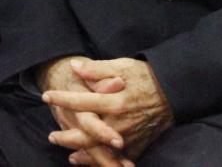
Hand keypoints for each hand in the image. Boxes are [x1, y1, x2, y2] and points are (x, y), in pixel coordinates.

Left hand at [44, 58, 173, 161]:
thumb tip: (74, 67)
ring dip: (81, 152)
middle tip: (51, 135)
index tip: (47, 96)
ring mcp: (129, 136)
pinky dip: (101, 160)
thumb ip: (97, 69)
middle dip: (66, 136)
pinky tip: (91, 160)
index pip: (82, 101)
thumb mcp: (122, 65)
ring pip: (99, 149)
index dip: (62, 99)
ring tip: (67, 152)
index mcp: (114, 100)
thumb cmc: (146, 76)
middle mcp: (120, 121)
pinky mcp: (138, 145)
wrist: (174, 91)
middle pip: (87, 134)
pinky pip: (117, 157)